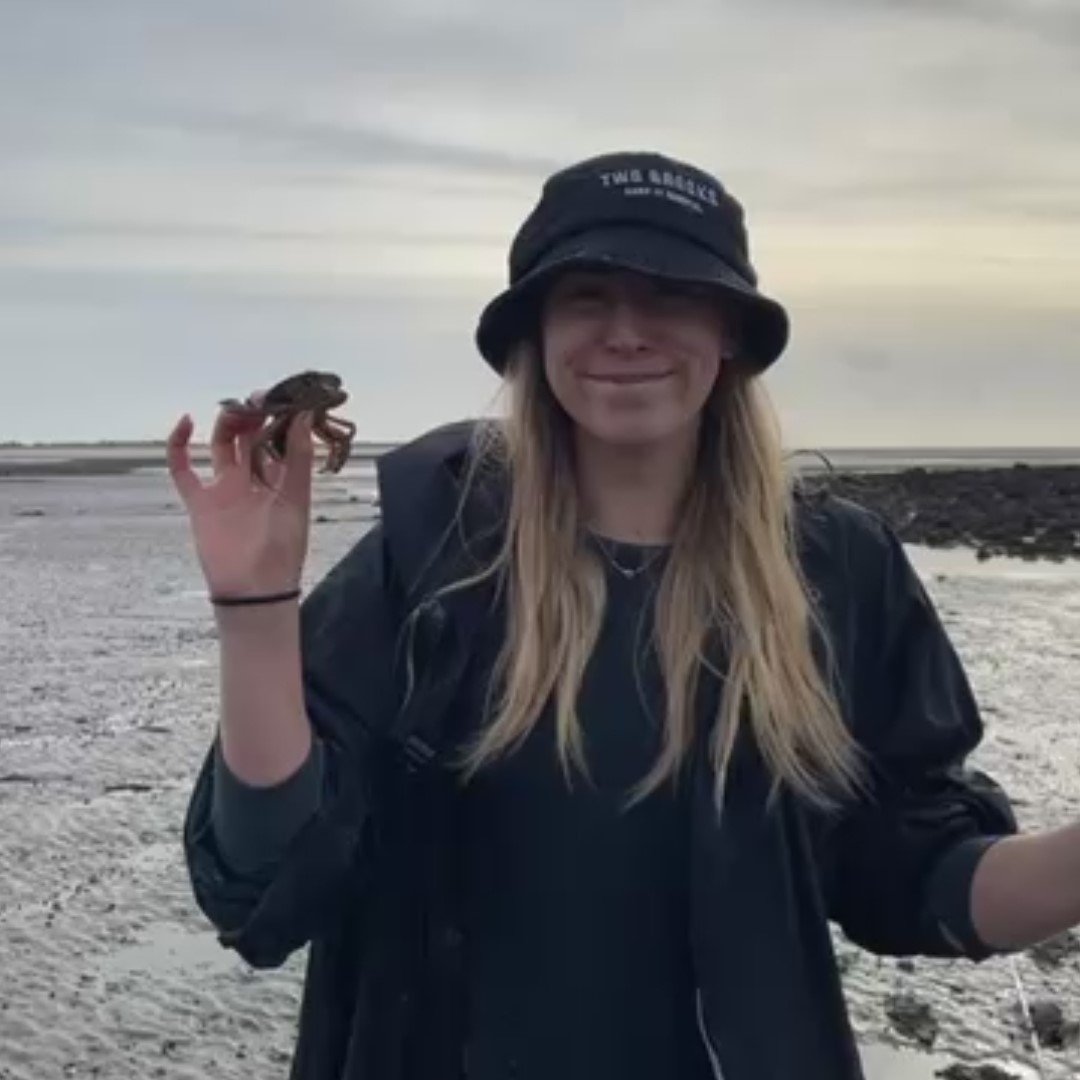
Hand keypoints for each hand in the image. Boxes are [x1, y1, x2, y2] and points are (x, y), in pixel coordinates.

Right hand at [166, 397, 315, 600]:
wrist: (255, 587)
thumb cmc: (282, 546)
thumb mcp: (297, 496)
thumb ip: (299, 456)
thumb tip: (305, 414)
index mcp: (281, 480)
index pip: (278, 439)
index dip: (277, 417)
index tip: (280, 396)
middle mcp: (253, 481)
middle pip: (249, 438)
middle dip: (252, 417)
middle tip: (256, 399)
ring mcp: (225, 489)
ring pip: (221, 446)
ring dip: (226, 425)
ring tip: (234, 410)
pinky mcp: (200, 501)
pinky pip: (183, 469)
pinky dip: (178, 446)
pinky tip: (186, 422)